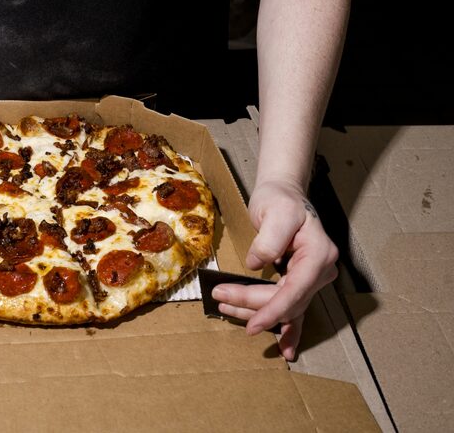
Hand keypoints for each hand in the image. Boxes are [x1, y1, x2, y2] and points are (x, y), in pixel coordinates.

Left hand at [211, 180, 337, 359]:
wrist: (284, 192)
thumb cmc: (280, 200)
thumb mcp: (275, 212)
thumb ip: (269, 239)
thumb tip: (256, 265)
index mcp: (318, 254)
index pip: (295, 290)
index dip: (272, 310)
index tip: (251, 324)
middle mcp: (321, 270)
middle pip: (287, 300)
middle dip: (253, 305)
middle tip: (219, 299)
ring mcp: (313, 277)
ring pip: (286, 306)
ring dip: (258, 314)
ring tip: (227, 310)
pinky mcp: (301, 280)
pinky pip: (295, 308)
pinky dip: (290, 328)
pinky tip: (287, 348)